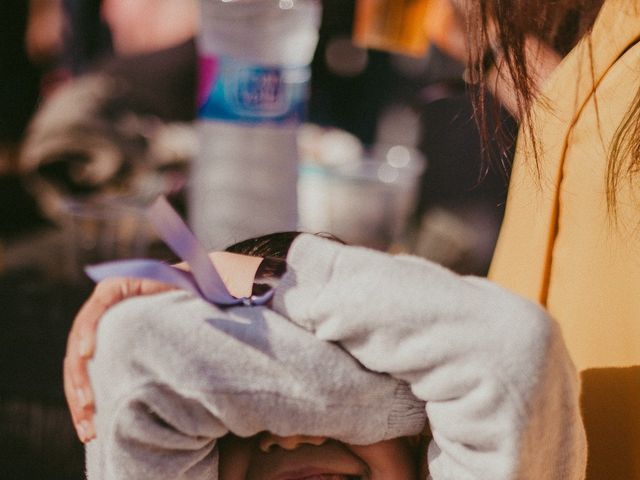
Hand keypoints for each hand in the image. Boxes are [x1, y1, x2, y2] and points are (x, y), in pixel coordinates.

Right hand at [64, 277, 174, 442]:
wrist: (187, 291)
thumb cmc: (186, 288)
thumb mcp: (180, 285)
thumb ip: (175, 290)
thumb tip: (183, 296)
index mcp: (113, 289)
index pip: (92, 313)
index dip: (87, 332)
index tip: (87, 354)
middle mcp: (98, 310)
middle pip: (76, 348)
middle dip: (79, 382)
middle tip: (87, 409)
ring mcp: (96, 332)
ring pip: (76, 370)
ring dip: (79, 401)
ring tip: (87, 430)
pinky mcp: (101, 352)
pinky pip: (86, 378)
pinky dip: (85, 402)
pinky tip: (89, 425)